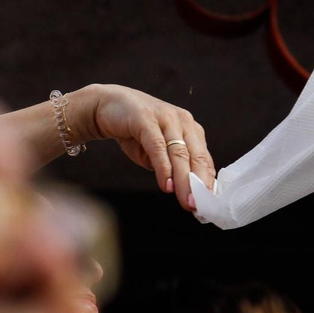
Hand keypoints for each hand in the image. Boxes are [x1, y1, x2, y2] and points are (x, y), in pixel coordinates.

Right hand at [76, 84, 214, 211]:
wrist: (105, 105)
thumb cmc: (133, 130)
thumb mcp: (154, 152)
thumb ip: (167, 165)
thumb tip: (178, 186)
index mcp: (190, 129)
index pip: (203, 159)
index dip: (206, 182)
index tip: (208, 204)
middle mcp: (182, 121)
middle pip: (195, 157)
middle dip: (198, 185)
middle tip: (199, 207)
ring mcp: (165, 118)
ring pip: (179, 153)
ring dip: (184, 179)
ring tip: (186, 200)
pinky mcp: (146, 119)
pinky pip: (157, 146)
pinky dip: (163, 167)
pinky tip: (166, 183)